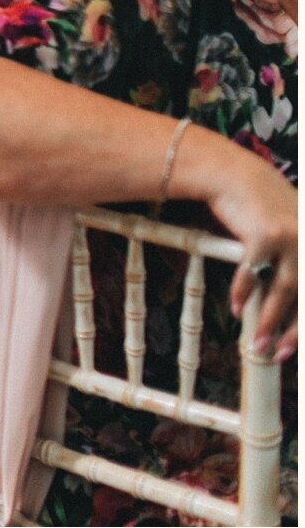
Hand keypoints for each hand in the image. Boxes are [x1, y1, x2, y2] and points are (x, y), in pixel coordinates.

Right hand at [209, 159, 298, 359]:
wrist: (232, 174)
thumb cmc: (258, 204)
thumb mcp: (287, 230)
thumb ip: (293, 260)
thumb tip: (285, 301)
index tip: (294, 344)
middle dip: (295, 331)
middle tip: (280, 354)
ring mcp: (290, 238)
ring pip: (284, 291)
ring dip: (269, 321)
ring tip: (257, 343)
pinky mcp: (264, 235)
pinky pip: (253, 274)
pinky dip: (244, 294)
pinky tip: (237, 308)